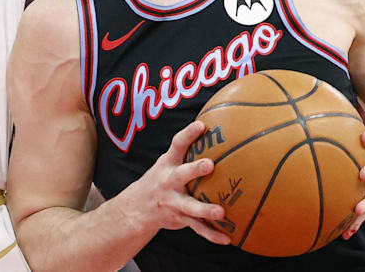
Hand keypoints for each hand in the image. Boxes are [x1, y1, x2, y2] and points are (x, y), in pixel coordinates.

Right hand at [120, 120, 229, 243]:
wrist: (137, 208)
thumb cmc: (162, 177)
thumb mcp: (169, 161)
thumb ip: (189, 149)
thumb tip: (218, 126)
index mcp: (168, 164)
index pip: (177, 145)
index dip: (188, 134)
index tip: (201, 125)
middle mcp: (169, 182)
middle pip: (181, 175)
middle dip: (195, 170)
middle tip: (210, 165)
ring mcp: (173, 202)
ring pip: (189, 206)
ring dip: (204, 209)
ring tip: (221, 212)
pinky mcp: (179, 218)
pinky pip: (197, 227)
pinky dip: (212, 234)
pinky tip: (227, 238)